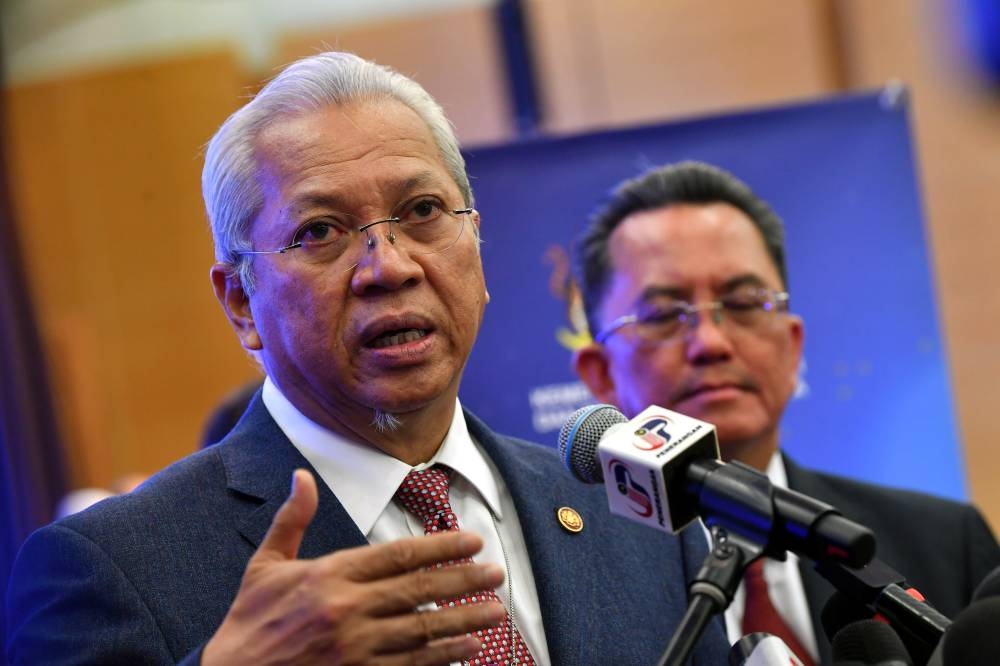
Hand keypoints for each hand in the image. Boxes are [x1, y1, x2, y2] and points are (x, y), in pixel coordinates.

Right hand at [202, 469, 505, 664]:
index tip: (472, 542)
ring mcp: (355, 648)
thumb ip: (291, 520)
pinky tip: (468, 649)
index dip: (442, 547)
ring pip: (423, 631)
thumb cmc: (249, 623)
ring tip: (496, 612)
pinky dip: (443, 658)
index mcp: (330, 575)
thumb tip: (300, 476)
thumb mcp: (265, 566)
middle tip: (497, 573)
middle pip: (420, 590)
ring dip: (465, 620)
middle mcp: (348, 609)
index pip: (399, 555)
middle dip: (464, 580)